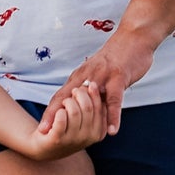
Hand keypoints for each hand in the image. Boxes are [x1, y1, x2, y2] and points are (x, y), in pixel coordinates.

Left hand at [21, 80, 108, 159]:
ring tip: (64, 104)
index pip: (101, 107)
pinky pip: (61, 118)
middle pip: (88, 106)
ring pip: (74, 111)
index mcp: (98, 132)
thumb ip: (90, 103)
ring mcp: (74, 140)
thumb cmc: (64, 126)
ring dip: (67, 102)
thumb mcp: (81, 115)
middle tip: (73, 93)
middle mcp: (89, 138)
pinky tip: (58, 113)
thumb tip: (93, 85)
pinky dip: (58, 111)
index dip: (92, 92)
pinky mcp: (58, 140)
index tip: (86, 84)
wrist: (42, 146)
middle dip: (78, 93)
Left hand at [40, 31, 154, 137]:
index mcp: (80, 76)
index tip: (41, 129)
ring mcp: (102, 77)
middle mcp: (87, 76)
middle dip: (57, 118)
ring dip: (81, 119)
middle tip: (48, 136)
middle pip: (67, 99)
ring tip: (73, 138)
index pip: (60, 96)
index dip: (50, 113)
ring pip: (88, 100)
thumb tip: (80, 105)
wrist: (133, 37)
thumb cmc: (115, 57)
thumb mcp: (96, 72)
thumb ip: (87, 88)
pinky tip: (111, 131)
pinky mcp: (118, 78)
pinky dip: (112, 116)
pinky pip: (114, 100)